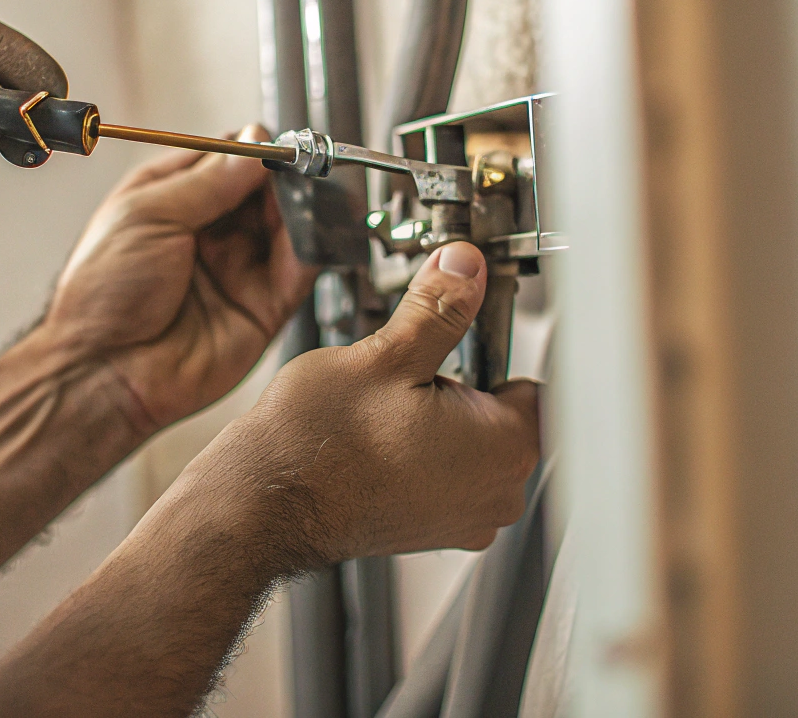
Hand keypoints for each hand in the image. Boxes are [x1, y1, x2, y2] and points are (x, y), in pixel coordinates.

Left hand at [31, 128, 315, 431]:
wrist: (103, 372)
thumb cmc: (101, 295)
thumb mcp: (147, 215)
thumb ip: (207, 181)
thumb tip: (253, 146)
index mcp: (170, 202)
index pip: (224, 160)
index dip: (249, 150)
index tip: (269, 143)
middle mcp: (207, 233)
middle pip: (261, 191)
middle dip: (280, 177)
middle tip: (295, 168)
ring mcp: (236, 269)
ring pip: (285, 226)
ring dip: (299, 208)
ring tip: (302, 198)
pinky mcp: (263, 308)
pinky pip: (298, 272)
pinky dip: (311, 249)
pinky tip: (307, 233)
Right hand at [187, 241, 541, 565]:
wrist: (263, 503)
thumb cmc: (317, 447)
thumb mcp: (386, 355)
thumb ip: (441, 306)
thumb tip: (466, 269)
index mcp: (506, 448)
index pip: (535, 381)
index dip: (495, 348)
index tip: (463, 335)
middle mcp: (497, 494)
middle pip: (506, 413)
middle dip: (468, 385)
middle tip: (413, 371)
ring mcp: (465, 517)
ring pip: (474, 443)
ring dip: (444, 419)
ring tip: (391, 407)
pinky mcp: (433, 528)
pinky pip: (448, 474)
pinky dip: (425, 451)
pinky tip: (382, 438)